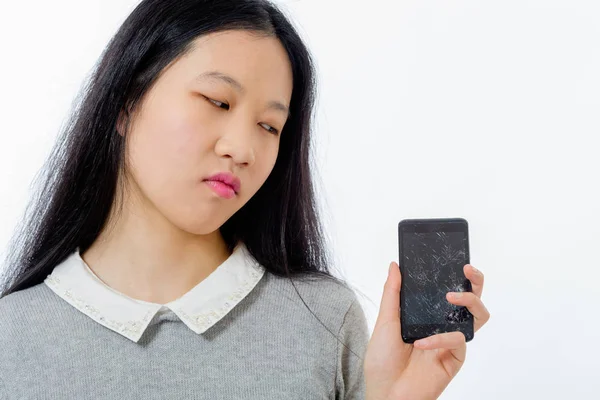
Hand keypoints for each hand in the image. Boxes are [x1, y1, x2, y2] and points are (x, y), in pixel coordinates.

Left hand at [364, 262, 489, 399]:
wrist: (386, 392)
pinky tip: (422, 343)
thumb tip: (395, 265)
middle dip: (475, 281)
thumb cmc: (382, 360)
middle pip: (471, 299)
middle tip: (467, 269)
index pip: (447, 289)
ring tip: (452, 297)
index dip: (456, 274)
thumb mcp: (385, 320)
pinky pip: (459, 340)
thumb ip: (392, 292)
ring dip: (470, 301)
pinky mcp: (455, 358)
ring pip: (477, 317)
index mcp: (426, 314)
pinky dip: (440, 338)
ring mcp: (451, 341)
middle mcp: (442, 325)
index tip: (456, 258)